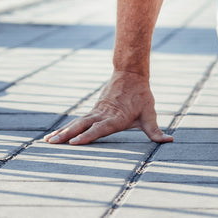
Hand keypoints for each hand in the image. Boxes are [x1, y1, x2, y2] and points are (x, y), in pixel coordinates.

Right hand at [45, 69, 172, 145]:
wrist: (130, 74)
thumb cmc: (141, 96)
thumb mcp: (149, 114)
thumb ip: (155, 131)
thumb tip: (169, 141)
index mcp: (115, 118)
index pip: (99, 129)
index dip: (88, 136)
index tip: (75, 143)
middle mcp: (102, 115)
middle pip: (82, 126)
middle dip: (67, 136)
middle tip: (52, 143)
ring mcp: (96, 112)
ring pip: (77, 123)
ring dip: (62, 132)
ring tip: (47, 141)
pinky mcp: (93, 111)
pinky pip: (78, 121)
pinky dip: (66, 128)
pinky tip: (57, 134)